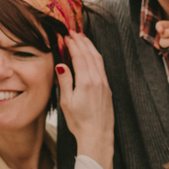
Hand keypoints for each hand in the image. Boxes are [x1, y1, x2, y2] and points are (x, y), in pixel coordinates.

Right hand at [56, 31, 114, 168]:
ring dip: (90, 46)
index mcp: (86, 82)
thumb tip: (61, 64)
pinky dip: (95, 56)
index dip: (73, 44)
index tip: (66, 36)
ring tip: (82, 38)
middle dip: (81, 41)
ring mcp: (104, 83)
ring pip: (98, 59)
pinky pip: (101, 66)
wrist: (97, 135)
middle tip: (73, 32)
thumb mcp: (67, 102)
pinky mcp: (107, 88)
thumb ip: (65, 81)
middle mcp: (98, 80)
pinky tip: (91, 55)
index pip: (79, 56)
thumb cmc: (80, 122)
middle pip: (90, 54)